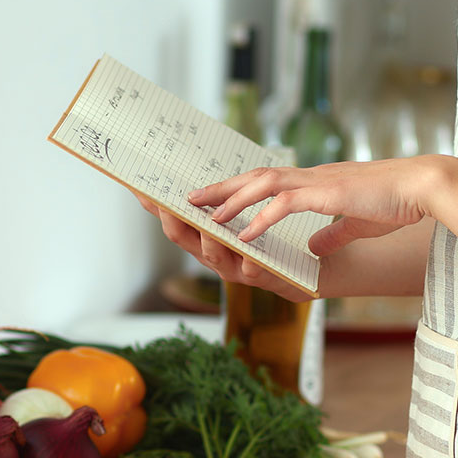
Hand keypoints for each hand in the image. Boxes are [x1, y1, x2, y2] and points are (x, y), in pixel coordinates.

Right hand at [130, 190, 313, 300]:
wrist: (318, 268)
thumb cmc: (281, 242)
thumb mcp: (246, 220)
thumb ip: (224, 204)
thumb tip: (197, 178)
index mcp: (210, 240)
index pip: (177, 221)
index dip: (156, 208)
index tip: (139, 188)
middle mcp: (219, 256)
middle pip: (186, 241)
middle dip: (174, 222)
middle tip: (164, 203)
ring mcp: (240, 270)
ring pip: (215, 258)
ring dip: (209, 241)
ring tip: (207, 225)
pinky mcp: (268, 279)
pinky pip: (255, 273)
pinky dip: (250, 263)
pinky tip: (248, 255)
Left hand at [189, 157, 435, 255]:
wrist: (424, 189)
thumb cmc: (397, 204)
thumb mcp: (357, 223)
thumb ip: (333, 233)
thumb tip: (316, 245)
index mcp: (315, 184)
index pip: (266, 182)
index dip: (236, 189)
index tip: (211, 199)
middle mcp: (310, 178)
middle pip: (253, 177)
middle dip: (219, 188)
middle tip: (188, 199)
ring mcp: (318, 184)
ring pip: (262, 185)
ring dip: (232, 199)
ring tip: (207, 214)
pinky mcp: (328, 195)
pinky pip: (286, 205)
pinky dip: (261, 218)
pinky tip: (244, 234)